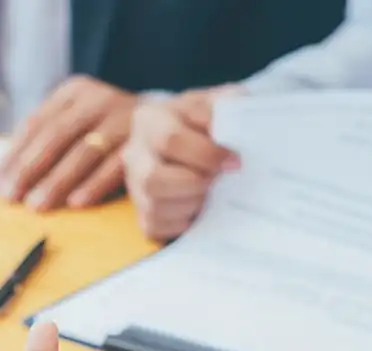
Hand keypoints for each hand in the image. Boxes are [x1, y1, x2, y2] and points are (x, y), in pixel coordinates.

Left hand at [0, 75, 135, 211]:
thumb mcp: (76, 123)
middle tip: (12, 198)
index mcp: (73, 92)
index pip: (36, 125)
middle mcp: (97, 99)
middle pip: (56, 136)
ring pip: (83, 151)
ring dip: (58, 181)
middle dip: (30, 170)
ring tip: (37, 205)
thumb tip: (1, 180)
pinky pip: (115, 165)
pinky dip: (95, 185)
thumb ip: (43, 141)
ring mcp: (122, 117)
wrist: (169, 123)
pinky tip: (78, 203)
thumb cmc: (107, 131)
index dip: (14, 156)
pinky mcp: (142, 140)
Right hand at [124, 86, 241, 240]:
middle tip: (217, 180)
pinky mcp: (140, 214)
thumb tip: (237, 124)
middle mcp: (134, 153)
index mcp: (150, 119)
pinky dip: (183, 223)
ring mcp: (134, 186)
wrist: (191, 138)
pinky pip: (156, 228)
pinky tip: (198, 208)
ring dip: (191, 204)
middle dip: (194, 184)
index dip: (205, 154)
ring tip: (209, 192)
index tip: (234, 162)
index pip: (169, 139)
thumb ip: (228, 106)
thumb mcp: (217, 102)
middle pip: (153, 179)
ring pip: (155, 207)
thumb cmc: (207, 121)